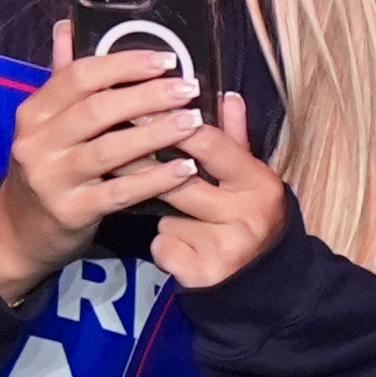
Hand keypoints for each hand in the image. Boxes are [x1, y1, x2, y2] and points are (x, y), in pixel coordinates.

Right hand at [0, 21, 205, 303]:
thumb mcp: (44, 125)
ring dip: (157, 133)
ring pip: (110, 150)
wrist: (18, 232)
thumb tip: (68, 26)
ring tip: (193, 122)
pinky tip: (184, 168)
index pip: (76, 77)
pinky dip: (155, 179)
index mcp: (32, 114)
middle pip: (96, 110)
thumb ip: (62, 80)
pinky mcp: (70, 212)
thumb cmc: (45, 169)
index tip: (166, 60)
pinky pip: (120, 192)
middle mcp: (36, 144)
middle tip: (188, 88)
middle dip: (148, 96)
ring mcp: (51, 179)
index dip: (124, 64)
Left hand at [149, 92, 285, 290]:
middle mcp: (248, 214)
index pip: (210, 145)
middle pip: (178, 181)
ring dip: (160, 213)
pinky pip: (163, 246)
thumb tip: (227, 95)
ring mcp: (226, 246)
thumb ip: (234, 138)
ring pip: (167, 216)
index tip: (137, 111)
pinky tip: (179, 248)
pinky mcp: (203, 273)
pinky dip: (163, 245)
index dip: (171, 125)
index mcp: (259, 182)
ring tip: (170, 214)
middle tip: (112, 151)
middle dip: (143, 166)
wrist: (263, 280)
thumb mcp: (248, 178)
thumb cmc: (246, 218)